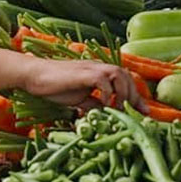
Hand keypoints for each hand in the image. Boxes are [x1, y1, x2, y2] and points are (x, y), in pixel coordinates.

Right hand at [22, 59, 146, 112]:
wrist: (35, 76)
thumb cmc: (54, 87)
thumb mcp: (80, 100)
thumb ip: (95, 105)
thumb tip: (109, 114)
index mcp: (101, 73)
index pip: (126, 82)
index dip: (137, 98)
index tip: (146, 113)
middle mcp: (100, 67)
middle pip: (127, 77)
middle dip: (134, 97)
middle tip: (133, 114)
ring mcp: (92, 68)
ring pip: (119, 75)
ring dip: (122, 93)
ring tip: (117, 108)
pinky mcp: (84, 72)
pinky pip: (103, 80)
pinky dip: (107, 93)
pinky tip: (102, 103)